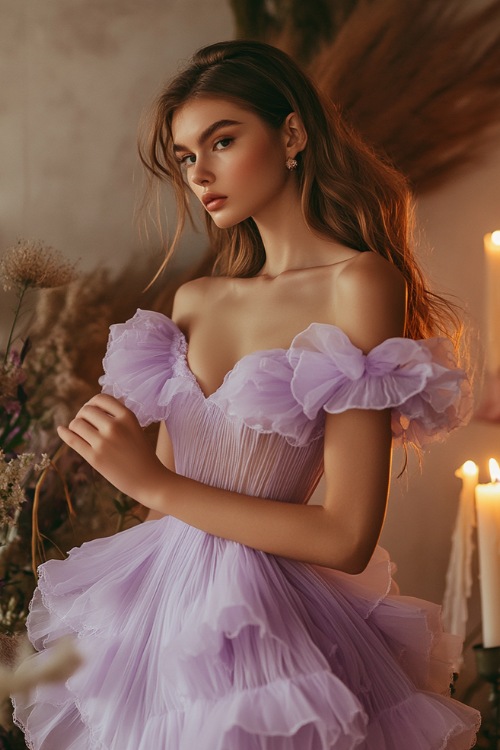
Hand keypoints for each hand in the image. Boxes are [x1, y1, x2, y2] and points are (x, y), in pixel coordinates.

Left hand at [57, 394, 169, 510]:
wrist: (149, 480)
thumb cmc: (142, 454)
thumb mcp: (135, 428)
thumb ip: (117, 416)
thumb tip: (92, 406)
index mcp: (127, 416)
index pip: (100, 398)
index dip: (92, 403)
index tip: (91, 411)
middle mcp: (115, 426)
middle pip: (86, 410)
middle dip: (82, 415)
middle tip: (85, 424)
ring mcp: (104, 442)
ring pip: (77, 423)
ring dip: (75, 426)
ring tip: (80, 432)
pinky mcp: (95, 458)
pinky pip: (72, 440)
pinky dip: (64, 433)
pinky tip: (61, 430)